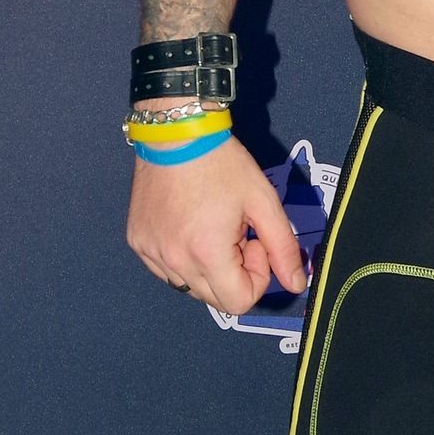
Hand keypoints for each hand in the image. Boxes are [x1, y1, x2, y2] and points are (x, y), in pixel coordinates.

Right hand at [126, 136, 310, 315]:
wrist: (174, 132)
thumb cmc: (222, 162)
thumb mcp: (263, 201)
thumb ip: (283, 247)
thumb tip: (296, 285)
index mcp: (206, 253)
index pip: (239, 302)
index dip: (257, 277)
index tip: (254, 242)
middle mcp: (173, 261)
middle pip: (215, 299)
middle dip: (235, 273)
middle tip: (236, 232)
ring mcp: (150, 253)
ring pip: (190, 286)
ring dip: (209, 266)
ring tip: (211, 225)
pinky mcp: (137, 242)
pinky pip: (167, 270)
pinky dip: (184, 258)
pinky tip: (189, 225)